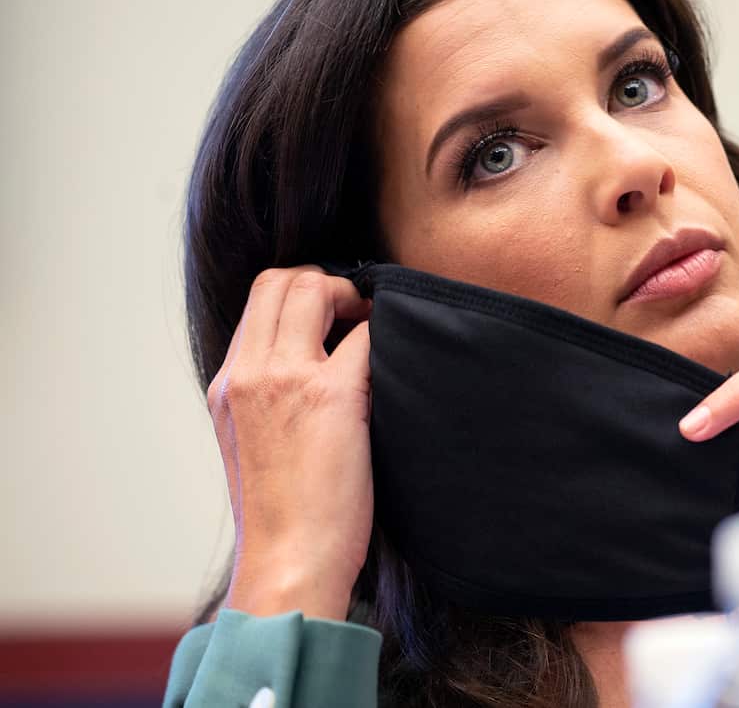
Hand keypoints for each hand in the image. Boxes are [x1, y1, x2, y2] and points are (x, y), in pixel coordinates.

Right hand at [206, 266, 373, 620]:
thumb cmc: (285, 518)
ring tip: (379, 331)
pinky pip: (368, 334)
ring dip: (358, 299)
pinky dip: (389, 334)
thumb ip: (271, 399)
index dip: (304, 292)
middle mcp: (247, 374)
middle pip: (282, 279)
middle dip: (329, 281)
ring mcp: (284, 380)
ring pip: (316, 287)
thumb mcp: (255, 446)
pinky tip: (403, 358)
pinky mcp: (329, 396)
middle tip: (361, 313)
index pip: (258, 298)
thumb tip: (317, 367)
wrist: (288, 566)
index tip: (337, 314)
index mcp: (227, 386)